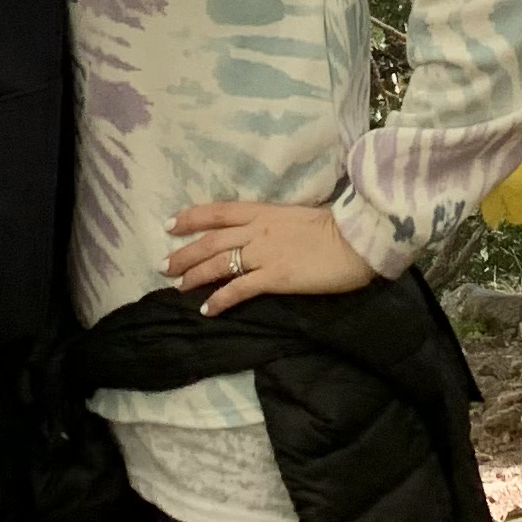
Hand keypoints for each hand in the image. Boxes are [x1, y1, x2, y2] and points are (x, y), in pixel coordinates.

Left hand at [168, 195, 376, 317]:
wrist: (357, 239)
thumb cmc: (334, 228)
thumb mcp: (296, 217)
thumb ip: (274, 224)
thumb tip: (258, 233)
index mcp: (264, 211)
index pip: (218, 211)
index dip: (191, 217)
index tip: (169, 224)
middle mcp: (258, 229)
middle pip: (211, 240)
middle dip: (184, 252)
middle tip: (163, 265)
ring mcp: (265, 253)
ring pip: (219, 263)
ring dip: (194, 275)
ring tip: (177, 286)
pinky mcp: (275, 277)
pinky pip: (239, 289)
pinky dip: (220, 300)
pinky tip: (207, 310)